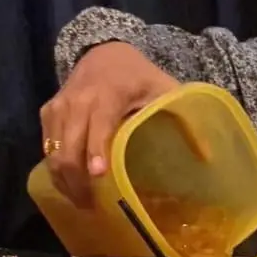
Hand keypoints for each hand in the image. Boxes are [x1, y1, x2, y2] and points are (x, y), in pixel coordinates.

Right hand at [40, 43, 178, 205]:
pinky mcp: (50, 113)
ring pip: (54, 151)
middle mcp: (78, 101)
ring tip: (82, 202)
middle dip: (76, 181)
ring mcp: (60, 107)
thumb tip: (208, 156)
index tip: (98, 175)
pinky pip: (47, 146)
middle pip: (68, 147)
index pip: (97, 125)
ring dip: (65, 180)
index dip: (95, 150)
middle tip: (91, 206)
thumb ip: (187, 119)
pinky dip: (57, 168)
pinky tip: (72, 186)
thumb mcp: (165, 89)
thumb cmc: (138, 76)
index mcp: (107, 94)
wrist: (104, 51)